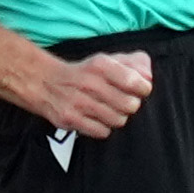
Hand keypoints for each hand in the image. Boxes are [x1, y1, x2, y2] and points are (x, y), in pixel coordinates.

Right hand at [21, 49, 151, 136]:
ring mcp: (79, 103)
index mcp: (101, 65)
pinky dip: (103, 128)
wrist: (45, 82)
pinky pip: (102, 132)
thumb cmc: (82, 73)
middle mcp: (90, 83)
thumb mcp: (106, 60)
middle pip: (130, 105)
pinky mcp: (71, 119)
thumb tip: (148, 77)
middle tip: (123, 102)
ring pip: (118, 120)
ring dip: (117, 117)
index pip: (134, 82)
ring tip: (109, 110)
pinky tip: (97, 119)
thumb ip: (132, 64)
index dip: (143, 89)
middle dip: (130, 105)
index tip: (140, 90)